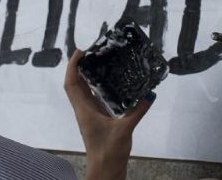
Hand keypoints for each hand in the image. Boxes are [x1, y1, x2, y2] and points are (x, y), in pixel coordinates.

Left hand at [64, 50, 153, 179]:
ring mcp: (89, 116)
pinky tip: (108, 85)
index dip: (72, 66)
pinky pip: (93, 100)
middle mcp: (83, 110)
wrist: (105, 171)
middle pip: (75, 84)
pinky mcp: (96, 121)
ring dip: (86, 78)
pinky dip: (97, 90)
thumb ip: (137, 111)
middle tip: (91, 53)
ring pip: (83, 92)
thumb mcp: (125, 129)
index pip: (71, 83)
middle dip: (79, 68)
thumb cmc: (109, 152)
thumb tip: (149, 95)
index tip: (79, 52)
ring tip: (98, 63)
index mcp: (83, 110)